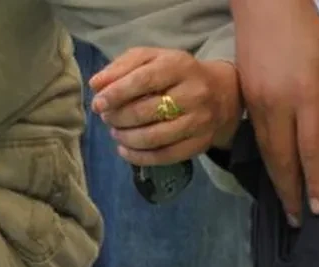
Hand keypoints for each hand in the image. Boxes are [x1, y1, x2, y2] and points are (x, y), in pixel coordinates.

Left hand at [88, 47, 241, 166]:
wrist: (222, 92)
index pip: (143, 80)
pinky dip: (137, 156)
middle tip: (107, 117)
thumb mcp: (151, 59)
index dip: (116, 94)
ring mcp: (199, 120)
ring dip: (125, 138)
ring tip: (116, 132)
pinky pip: (164, 156)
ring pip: (153, 138)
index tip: (98, 104)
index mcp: (178, 65)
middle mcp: (193, 93)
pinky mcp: (200, 143)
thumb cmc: (176, 73)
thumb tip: (96, 84)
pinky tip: (125, 149)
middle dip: (118, 117)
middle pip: (145, 112)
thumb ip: (122, 67)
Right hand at [232, 0, 318, 224]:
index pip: (310, 150)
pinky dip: (264, 160)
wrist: (262, 1)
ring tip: (285, 204)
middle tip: (298, 221)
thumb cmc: (308, 20)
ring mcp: (255, 104)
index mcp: (304, 94)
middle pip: (281, 160)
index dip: (316, 182)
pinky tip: (271, 170)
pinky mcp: (243, 98)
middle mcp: (276, 106)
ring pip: (265, 152)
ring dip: (275, 181)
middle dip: (290, 193)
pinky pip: (254, 138)